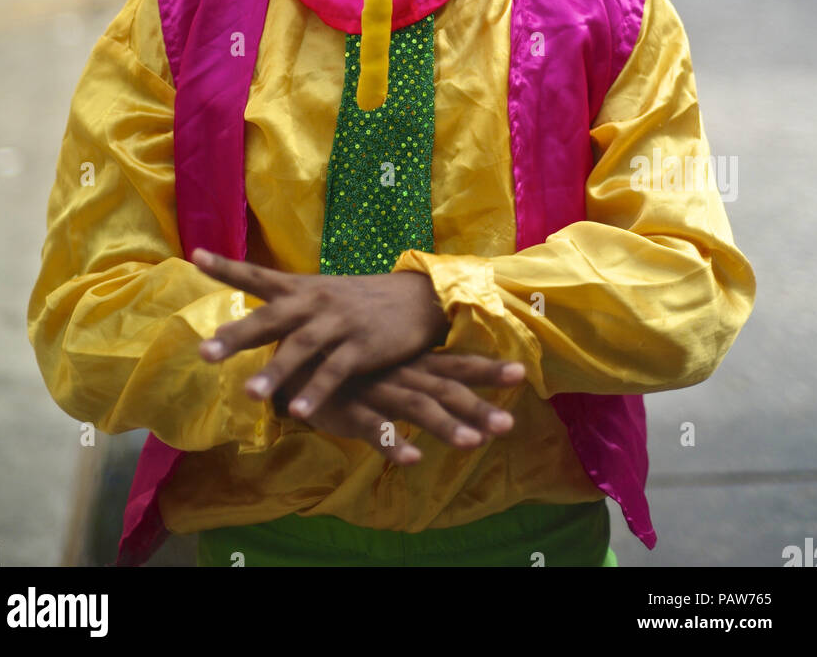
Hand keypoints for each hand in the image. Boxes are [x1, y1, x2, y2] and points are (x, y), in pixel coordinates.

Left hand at [193, 250, 449, 417]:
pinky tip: (298, 412)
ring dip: (275, 371)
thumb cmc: (361, 301)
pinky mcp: (362, 347)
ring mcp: (339, 323)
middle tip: (204, 353)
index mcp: (302, 288)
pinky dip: (316, 391)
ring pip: (301, 347)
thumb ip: (287, 308)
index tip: (195, 256)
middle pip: (271, 317)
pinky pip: (335, 371)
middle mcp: (315, 302)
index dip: (227, 267)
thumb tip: (243, 328)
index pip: (257, 274)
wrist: (418, 300)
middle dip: (237, 335)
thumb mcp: (322, 294)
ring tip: (249, 394)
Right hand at [276, 350, 525, 464]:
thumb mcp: (388, 362)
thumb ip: (420, 373)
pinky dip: (392, 443)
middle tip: (508, 424)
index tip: (523, 373)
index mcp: (411, 363)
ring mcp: (375, 392)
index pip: (456, 365)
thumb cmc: (350, 365)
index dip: (488, 369)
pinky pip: (372, 428)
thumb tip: (459, 386)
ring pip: (415, 408)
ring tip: (473, 444)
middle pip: (446, 388)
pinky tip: (411, 458)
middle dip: (478, 406)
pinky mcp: (347, 411)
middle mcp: (399, 374)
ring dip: (445, 426)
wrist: (294, 358)